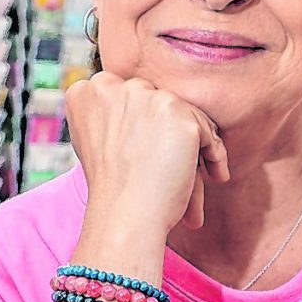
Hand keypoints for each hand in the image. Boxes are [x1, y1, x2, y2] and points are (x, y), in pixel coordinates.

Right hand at [66, 73, 228, 243]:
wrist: (124, 215)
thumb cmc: (113, 191)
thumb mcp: (98, 145)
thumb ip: (113, 118)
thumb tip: (144, 114)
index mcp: (85, 92)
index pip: (125, 93)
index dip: (142, 120)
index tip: (149, 148)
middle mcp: (111, 86)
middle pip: (155, 99)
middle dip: (171, 129)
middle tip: (176, 161)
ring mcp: (144, 97)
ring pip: (184, 113)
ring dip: (196, 143)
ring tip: (204, 175)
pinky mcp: (174, 111)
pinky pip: (205, 129)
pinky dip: (215, 153)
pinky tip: (216, 175)